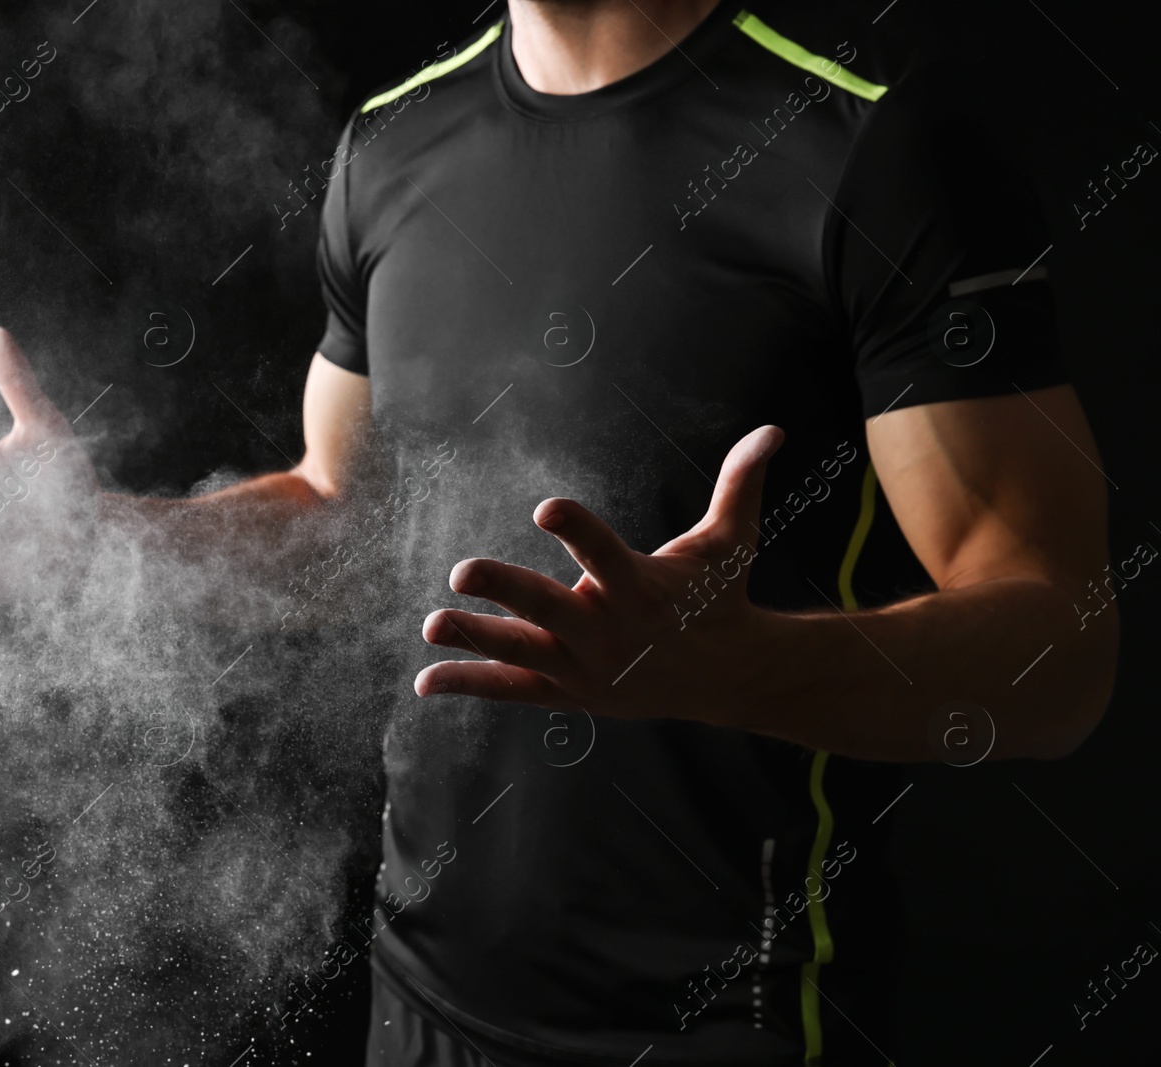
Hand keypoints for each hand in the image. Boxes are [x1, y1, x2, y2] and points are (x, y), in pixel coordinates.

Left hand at [415, 426, 784, 720]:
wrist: (728, 678)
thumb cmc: (720, 597)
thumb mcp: (732, 541)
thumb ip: (740, 485)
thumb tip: (772, 429)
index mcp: (641, 588)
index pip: (604, 553)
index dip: (578, 529)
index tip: (546, 507)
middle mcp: (609, 629)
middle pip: (550, 607)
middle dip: (505, 590)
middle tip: (461, 571)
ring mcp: (585, 667)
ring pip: (522, 653)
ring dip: (475, 639)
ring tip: (432, 626)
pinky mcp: (568, 692)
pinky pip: (512, 690)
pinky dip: (470, 683)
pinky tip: (425, 680)